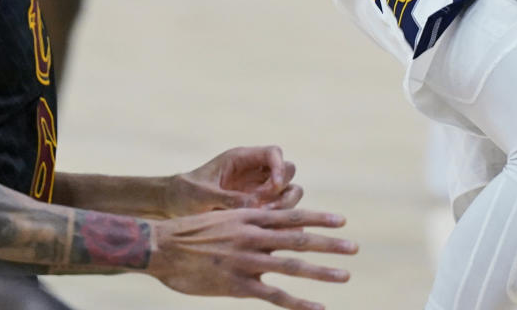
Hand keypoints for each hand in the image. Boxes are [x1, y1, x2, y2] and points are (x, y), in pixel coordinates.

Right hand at [151, 206, 357, 307]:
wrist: (162, 246)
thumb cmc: (191, 231)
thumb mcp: (225, 216)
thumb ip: (249, 221)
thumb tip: (270, 221)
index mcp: (252, 216)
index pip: (294, 216)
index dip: (320, 217)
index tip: (342, 220)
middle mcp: (255, 236)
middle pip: (301, 239)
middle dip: (330, 244)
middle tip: (354, 247)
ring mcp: (248, 261)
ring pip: (293, 266)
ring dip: (322, 272)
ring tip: (344, 276)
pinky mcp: (238, 286)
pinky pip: (275, 296)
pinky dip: (299, 303)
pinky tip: (317, 308)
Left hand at [167, 146, 302, 216]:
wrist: (174, 206)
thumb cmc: (186, 193)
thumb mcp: (204, 194)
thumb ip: (229, 198)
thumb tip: (257, 204)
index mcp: (242, 159)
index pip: (273, 153)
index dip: (279, 167)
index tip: (273, 187)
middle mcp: (255, 172)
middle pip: (287, 171)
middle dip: (283, 190)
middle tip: (267, 209)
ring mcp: (258, 190)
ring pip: (288, 191)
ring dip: (283, 206)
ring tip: (265, 222)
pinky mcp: (257, 208)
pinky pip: (278, 212)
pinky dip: (281, 221)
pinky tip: (272, 233)